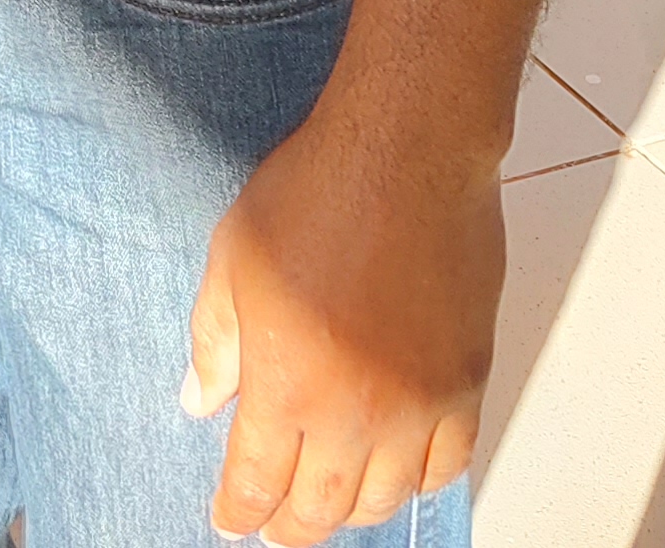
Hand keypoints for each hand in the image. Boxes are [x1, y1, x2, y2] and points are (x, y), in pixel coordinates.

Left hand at [182, 96, 504, 544]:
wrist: (406, 154)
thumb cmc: (315, 192)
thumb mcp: (231, 260)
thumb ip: (213, 343)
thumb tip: (200, 401)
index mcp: (286, 383)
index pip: (258, 482)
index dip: (240, 512)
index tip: (230, 519)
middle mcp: (354, 410)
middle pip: (321, 508)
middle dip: (290, 525)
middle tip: (274, 523)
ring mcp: (417, 404)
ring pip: (384, 499)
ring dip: (351, 507)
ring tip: (330, 498)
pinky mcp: (465, 383)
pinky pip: (446, 465)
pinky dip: (417, 480)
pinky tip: (396, 470)